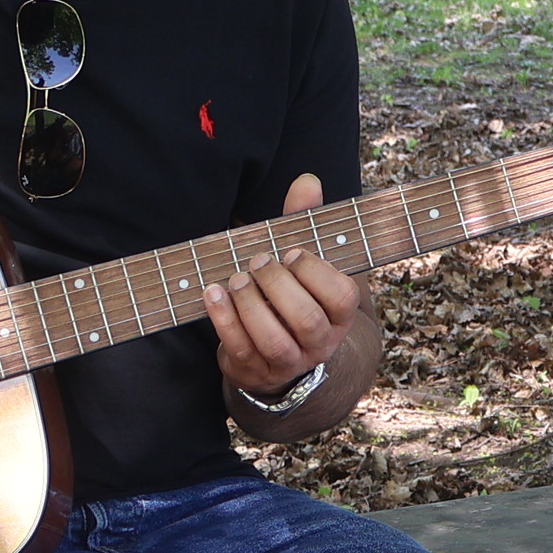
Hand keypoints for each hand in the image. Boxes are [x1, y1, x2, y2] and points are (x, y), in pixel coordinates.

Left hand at [206, 173, 363, 398]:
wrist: (279, 352)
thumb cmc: (292, 293)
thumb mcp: (303, 260)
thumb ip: (305, 222)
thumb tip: (307, 181)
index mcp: (340, 314)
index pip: (340, 296)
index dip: (314, 272)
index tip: (291, 252)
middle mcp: (321, 342)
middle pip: (305, 319)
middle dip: (277, 285)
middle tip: (258, 261)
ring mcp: (289, 362)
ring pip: (274, 340)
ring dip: (251, 305)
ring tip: (236, 279)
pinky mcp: (256, 370)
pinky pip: (241, 349)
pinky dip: (224, 320)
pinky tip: (212, 293)